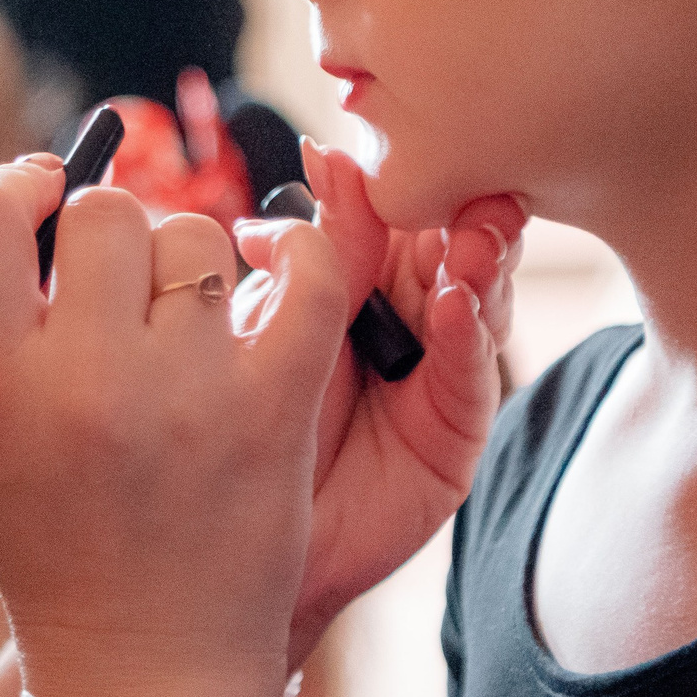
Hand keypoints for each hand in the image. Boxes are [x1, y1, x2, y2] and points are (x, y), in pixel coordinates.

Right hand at [0, 156, 346, 696]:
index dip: (10, 188)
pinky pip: (306, 275)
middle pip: (101, 213)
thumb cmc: (61, 543)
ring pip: (196, 236)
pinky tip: (275, 277)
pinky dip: (298, 259)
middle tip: (125, 295)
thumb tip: (53, 193)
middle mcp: (84, 383)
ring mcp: (185, 394)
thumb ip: (1, 322)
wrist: (144, 674)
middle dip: (113, 240)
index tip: (40, 208)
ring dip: (194, 264)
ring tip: (190, 328)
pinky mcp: (273, 410)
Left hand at [232, 143, 525, 667]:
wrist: (223, 545)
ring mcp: (436, 379)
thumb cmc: (222, 434)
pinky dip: (464, 335)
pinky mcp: (453, 439)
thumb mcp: (259, 332)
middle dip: (456, 213)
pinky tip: (452, 303)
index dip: (404, 184)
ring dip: (473, 264)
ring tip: (462, 241)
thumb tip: (311, 163)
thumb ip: (300, 258)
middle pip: (452, 247)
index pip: (399, 218)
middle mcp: (408, 323)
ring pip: (475, 303)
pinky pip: (469, 379)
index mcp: (359, 286)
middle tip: (457, 186)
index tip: (391, 151)